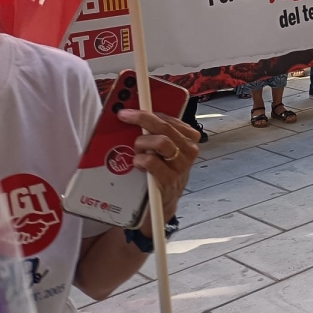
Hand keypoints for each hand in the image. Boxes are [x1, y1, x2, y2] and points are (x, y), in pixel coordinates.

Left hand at [117, 109, 199, 224]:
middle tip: (124, 116)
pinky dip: (141, 160)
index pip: (170, 118)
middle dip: (143, 118)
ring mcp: (181, 166)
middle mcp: (188, 151)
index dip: (149, 111)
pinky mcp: (170, 180)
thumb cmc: (160, 173)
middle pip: (165, 127)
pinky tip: (137, 163)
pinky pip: (152, 162)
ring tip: (136, 149)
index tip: (131, 108)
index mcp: (188, 139)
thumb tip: (134, 115)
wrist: (162, 204)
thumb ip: (156, 134)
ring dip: (142, 143)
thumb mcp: (163, 151)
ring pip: (161, 142)